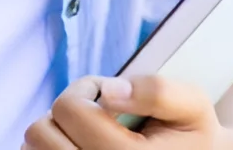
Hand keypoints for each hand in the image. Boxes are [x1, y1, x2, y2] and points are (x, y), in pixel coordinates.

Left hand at [24, 75, 231, 149]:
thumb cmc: (191, 135)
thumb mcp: (192, 104)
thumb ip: (157, 90)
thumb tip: (109, 93)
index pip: (69, 108)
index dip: (87, 88)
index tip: (111, 95)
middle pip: (40, 132)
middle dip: (67, 112)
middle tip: (98, 114)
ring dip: (57, 133)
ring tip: (89, 133)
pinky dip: (52, 148)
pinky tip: (79, 146)